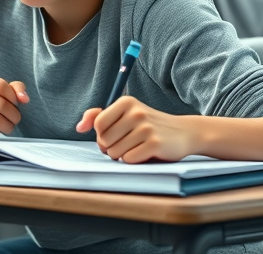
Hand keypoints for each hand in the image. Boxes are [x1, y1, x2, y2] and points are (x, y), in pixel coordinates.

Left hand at [76, 97, 192, 163]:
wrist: (184, 132)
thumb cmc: (149, 125)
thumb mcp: (126, 114)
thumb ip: (100, 116)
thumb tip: (79, 127)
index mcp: (126, 102)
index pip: (98, 124)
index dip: (102, 135)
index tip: (115, 135)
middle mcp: (136, 112)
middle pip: (104, 141)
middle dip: (112, 147)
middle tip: (128, 143)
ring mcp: (146, 128)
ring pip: (115, 153)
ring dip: (123, 155)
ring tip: (137, 147)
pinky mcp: (154, 144)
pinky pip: (129, 160)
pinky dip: (134, 160)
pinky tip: (145, 153)